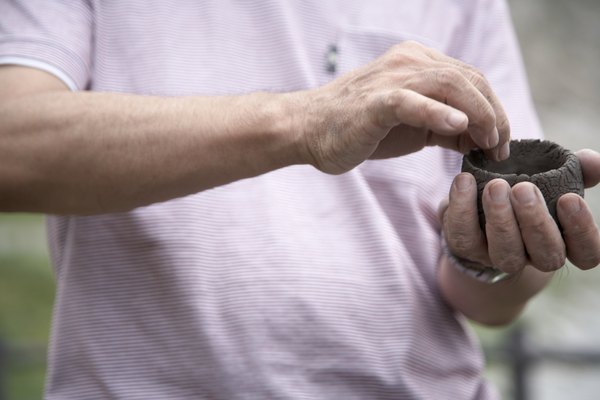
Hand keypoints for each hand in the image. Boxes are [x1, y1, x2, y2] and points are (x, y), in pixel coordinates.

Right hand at [294, 40, 509, 173]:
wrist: (308, 130)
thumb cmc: (358, 129)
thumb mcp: (411, 125)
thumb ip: (444, 125)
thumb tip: (479, 138)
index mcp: (417, 62)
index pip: (470, 79)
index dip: (494, 109)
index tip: (500, 143)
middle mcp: (408, 62)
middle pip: (469, 79)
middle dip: (495, 115)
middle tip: (501, 149)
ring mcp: (392, 79)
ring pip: (450, 85)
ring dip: (479, 115)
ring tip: (488, 143)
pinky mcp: (376, 101)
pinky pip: (412, 102)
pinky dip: (438, 113)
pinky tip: (459, 126)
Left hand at [441, 149, 599, 273]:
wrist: (478, 206)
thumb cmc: (526, 193)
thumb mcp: (553, 179)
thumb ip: (577, 170)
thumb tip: (593, 161)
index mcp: (563, 242)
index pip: (587, 253)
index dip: (582, 231)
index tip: (569, 199)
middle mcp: (533, 257)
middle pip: (546, 255)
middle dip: (535, 221)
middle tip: (523, 188)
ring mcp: (498, 256)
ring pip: (505, 252)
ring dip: (500, 219)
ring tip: (495, 186)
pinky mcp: (466, 248)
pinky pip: (463, 236)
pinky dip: (462, 208)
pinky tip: (464, 180)